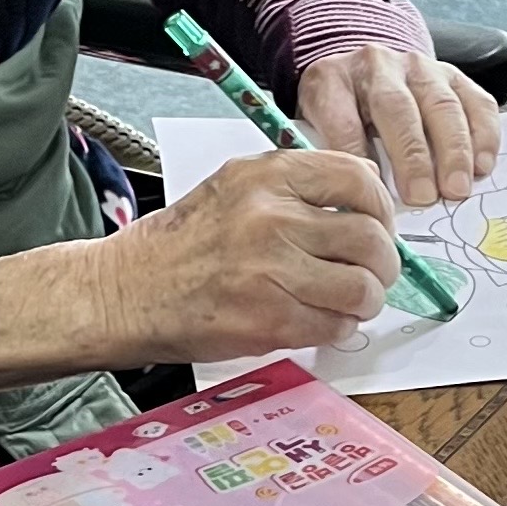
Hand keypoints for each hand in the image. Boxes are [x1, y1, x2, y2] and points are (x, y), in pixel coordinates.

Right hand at [0, 145, 403, 379]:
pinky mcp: (268, 319)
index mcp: (267, 176)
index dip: (381, 209)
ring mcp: (271, 270)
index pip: (358, 179)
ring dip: (364, 301)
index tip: (378, 226)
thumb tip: (363, 198)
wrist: (124, 292)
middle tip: (373, 275)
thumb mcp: (234, 188)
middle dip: (382, 264)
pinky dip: (337, 329)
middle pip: (369, 239)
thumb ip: (293, 187)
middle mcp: (272, 217)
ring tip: (349, 303)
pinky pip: (334, 326)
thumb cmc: (179, 244)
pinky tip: (320, 323)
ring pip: (361, 287)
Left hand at [298, 44, 501, 207]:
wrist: (361, 72)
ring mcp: (419, 67)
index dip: (357, 156)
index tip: (371, 193)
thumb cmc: (339, 113)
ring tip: (457, 188)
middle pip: (397, 108)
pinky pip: (476, 101)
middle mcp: (377, 66)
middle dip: (413, 157)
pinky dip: (484, 135)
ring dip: (453, 151)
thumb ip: (332, 156)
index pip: (342, 118)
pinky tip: (482, 165)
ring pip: (441, 104)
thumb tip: (357, 201)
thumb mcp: (317, 129)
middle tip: (424, 197)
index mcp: (332, 80)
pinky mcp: (453, 75)